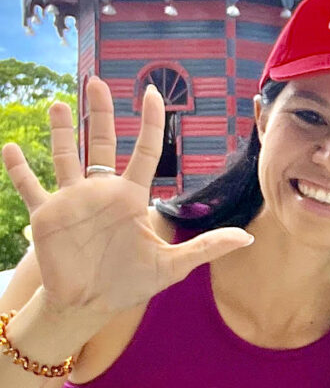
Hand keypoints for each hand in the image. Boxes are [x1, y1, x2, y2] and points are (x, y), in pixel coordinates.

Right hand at [1, 77, 251, 321]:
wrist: (91, 306)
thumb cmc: (130, 283)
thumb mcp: (172, 266)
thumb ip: (207, 247)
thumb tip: (247, 238)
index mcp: (131, 198)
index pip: (144, 151)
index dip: (150, 123)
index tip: (152, 94)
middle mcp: (101, 192)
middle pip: (101, 142)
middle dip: (100, 112)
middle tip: (97, 81)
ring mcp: (72, 201)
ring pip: (65, 156)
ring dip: (60, 131)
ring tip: (59, 104)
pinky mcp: (46, 216)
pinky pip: (30, 188)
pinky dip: (20, 170)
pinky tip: (13, 148)